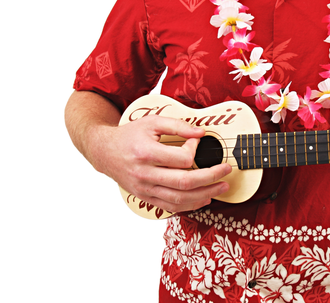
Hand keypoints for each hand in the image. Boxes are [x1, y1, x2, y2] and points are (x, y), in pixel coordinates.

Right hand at [91, 115, 231, 212]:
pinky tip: (204, 198)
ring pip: (179, 199)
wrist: (104, 152)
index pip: (181, 159)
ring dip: (205, 195)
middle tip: (226, 172)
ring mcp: (145, 189)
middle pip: (184, 182)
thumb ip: (178, 125)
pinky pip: (171, 207)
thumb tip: (200, 133)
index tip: (197, 142)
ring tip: (221, 188)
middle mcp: (145, 174)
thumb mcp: (152, 122)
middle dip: (211, 178)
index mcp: (146, 153)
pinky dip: (190, 205)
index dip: (195, 150)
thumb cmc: (130, 135)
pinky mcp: (146, 198)